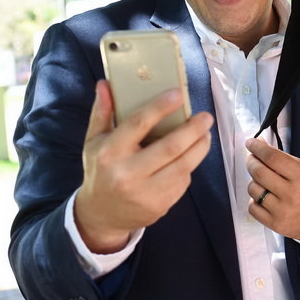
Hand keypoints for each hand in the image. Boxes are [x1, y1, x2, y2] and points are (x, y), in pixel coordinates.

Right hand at [74, 80, 213, 252]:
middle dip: (193, 130)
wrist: (100, 215)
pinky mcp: (160, 205)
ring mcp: (145, 192)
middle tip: (206, 117)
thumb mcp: (93, 142)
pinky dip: (189, 166)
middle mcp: (127, 173)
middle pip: (170, 147)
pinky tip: (190, 156)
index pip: (138, 124)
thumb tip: (106, 84)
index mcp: (109, 153)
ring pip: (183, 166)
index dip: (160, 107)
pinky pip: (182, 181)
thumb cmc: (100, 171)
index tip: (178, 94)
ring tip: (205, 134)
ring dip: (199, 147)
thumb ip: (102, 113)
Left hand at [244, 137, 299, 243]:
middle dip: (251, 162)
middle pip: (259, 172)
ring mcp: (283, 211)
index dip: (257, 148)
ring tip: (263, 182)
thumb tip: (259, 144)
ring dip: (253, 182)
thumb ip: (282, 157)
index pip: (272, 157)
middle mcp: (292, 194)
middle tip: (252, 159)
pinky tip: (264, 198)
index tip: (250, 143)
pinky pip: (252, 207)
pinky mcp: (275, 224)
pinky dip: (254, 200)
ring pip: (253, 189)